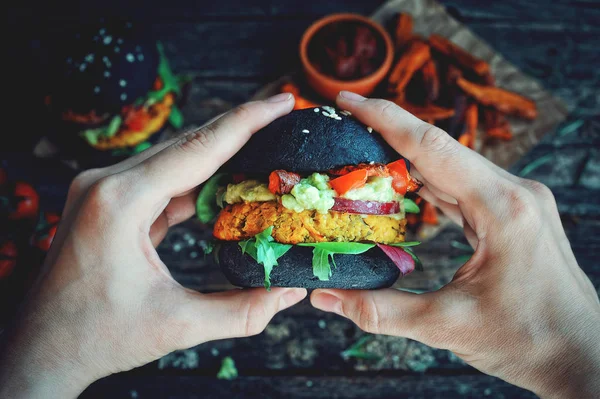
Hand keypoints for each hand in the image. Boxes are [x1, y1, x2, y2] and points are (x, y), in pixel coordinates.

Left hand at [0, 93, 306, 397]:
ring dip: (219, 153)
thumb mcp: (177, 325)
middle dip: (239, 128)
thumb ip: (242, 311)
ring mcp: (103, 190)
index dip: (247, 121)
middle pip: (187, 143)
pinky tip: (225, 181)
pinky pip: (161, 180)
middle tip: (283, 115)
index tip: (283, 101)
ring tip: (263, 145)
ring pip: (174, 159)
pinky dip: (196, 179)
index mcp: (121, 201)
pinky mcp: (108, 203)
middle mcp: (107, 183)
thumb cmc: (99, 336)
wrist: (43, 348)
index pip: (199, 149)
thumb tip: (292, 293)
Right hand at [311, 92, 599, 398]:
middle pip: (439, 149)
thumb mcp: (447, 326)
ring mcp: (517, 201)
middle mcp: (514, 192)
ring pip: (451, 166)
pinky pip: (463, 186)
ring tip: (363, 150)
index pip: (431, 147)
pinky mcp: (514, 214)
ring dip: (408, 158)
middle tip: (343, 124)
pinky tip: (403, 182)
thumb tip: (323, 296)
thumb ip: (380, 311)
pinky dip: (429, 181)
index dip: (383, 118)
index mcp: (502, 208)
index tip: (346, 99)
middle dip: (388, 133)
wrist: (583, 356)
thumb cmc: (527, 341)